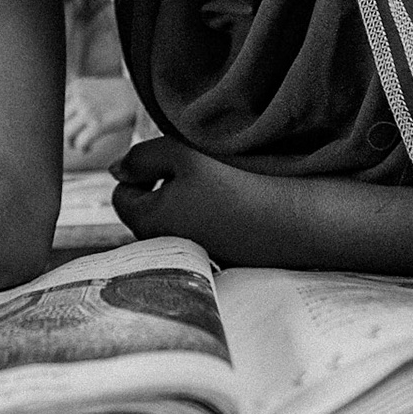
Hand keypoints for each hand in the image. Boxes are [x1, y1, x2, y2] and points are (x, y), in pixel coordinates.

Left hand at [63, 76, 138, 169]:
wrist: (142, 94)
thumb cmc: (119, 95)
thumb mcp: (94, 88)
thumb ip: (77, 98)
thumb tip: (61, 120)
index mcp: (76, 86)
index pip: (55, 107)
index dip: (57, 122)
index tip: (62, 129)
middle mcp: (79, 96)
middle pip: (58, 121)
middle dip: (64, 133)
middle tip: (73, 139)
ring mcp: (88, 109)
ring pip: (66, 133)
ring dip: (72, 142)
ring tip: (81, 144)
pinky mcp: (98, 123)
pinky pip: (80, 142)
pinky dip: (83, 148)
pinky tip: (89, 147)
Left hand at [110, 137, 287, 262]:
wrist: (296, 220)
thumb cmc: (236, 182)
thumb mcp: (182, 154)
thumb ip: (142, 157)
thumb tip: (116, 169)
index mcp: (148, 223)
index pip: (122, 193)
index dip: (143, 169)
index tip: (174, 160)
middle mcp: (166, 248)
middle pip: (150, 207)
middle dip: (165, 185)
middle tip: (200, 170)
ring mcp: (196, 257)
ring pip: (179, 218)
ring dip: (191, 200)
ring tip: (222, 186)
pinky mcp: (223, 259)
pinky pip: (205, 231)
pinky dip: (215, 216)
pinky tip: (238, 205)